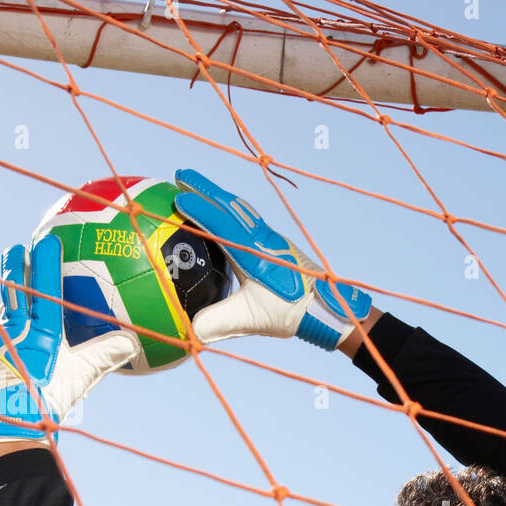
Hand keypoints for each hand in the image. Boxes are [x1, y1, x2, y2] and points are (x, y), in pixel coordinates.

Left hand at [0, 236, 138, 459]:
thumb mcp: (82, 377)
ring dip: (11, 303)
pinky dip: (6, 333)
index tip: (45, 240)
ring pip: (5, 314)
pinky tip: (11, 338)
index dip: (46, 263)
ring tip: (15, 292)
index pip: (44, 289)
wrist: (12, 424)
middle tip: (15, 247)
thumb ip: (106, 356)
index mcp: (41, 331)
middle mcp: (14, 329)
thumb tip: (132, 340)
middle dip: (16, 266)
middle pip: (14, 290)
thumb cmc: (51, 399)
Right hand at [173, 168, 372, 348]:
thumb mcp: (251, 319)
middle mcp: (262, 238)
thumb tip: (189, 330)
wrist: (327, 308)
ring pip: (241, 209)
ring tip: (200, 188)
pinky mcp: (276, 244)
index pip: (222, 223)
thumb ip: (219, 322)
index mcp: (253, 252)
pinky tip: (226, 216)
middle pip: (230, 205)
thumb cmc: (291, 312)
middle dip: (204, 188)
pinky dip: (232, 209)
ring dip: (219, 195)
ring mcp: (271, 239)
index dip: (200, 209)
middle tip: (180, 174)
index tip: (178, 196)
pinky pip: (249, 219)